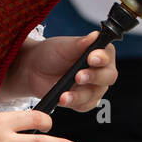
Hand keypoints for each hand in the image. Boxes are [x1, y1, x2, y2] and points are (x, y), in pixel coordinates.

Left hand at [0, 33, 118, 110]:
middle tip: (78, 77)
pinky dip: (73, 103)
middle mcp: (102, 70)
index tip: (91, 58)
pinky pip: (84, 105)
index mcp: (100, 52)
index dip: (102, 58)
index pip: (108, 56)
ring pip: (94, 94)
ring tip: (64, 95)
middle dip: (94, 77)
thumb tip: (95, 36)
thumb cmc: (51, 54)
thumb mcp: (63, 46)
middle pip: (108, 77)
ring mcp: (94, 88)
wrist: (34, 70)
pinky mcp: (84, 101)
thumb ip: (80, 43)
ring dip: (79, 95)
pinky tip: (63, 100)